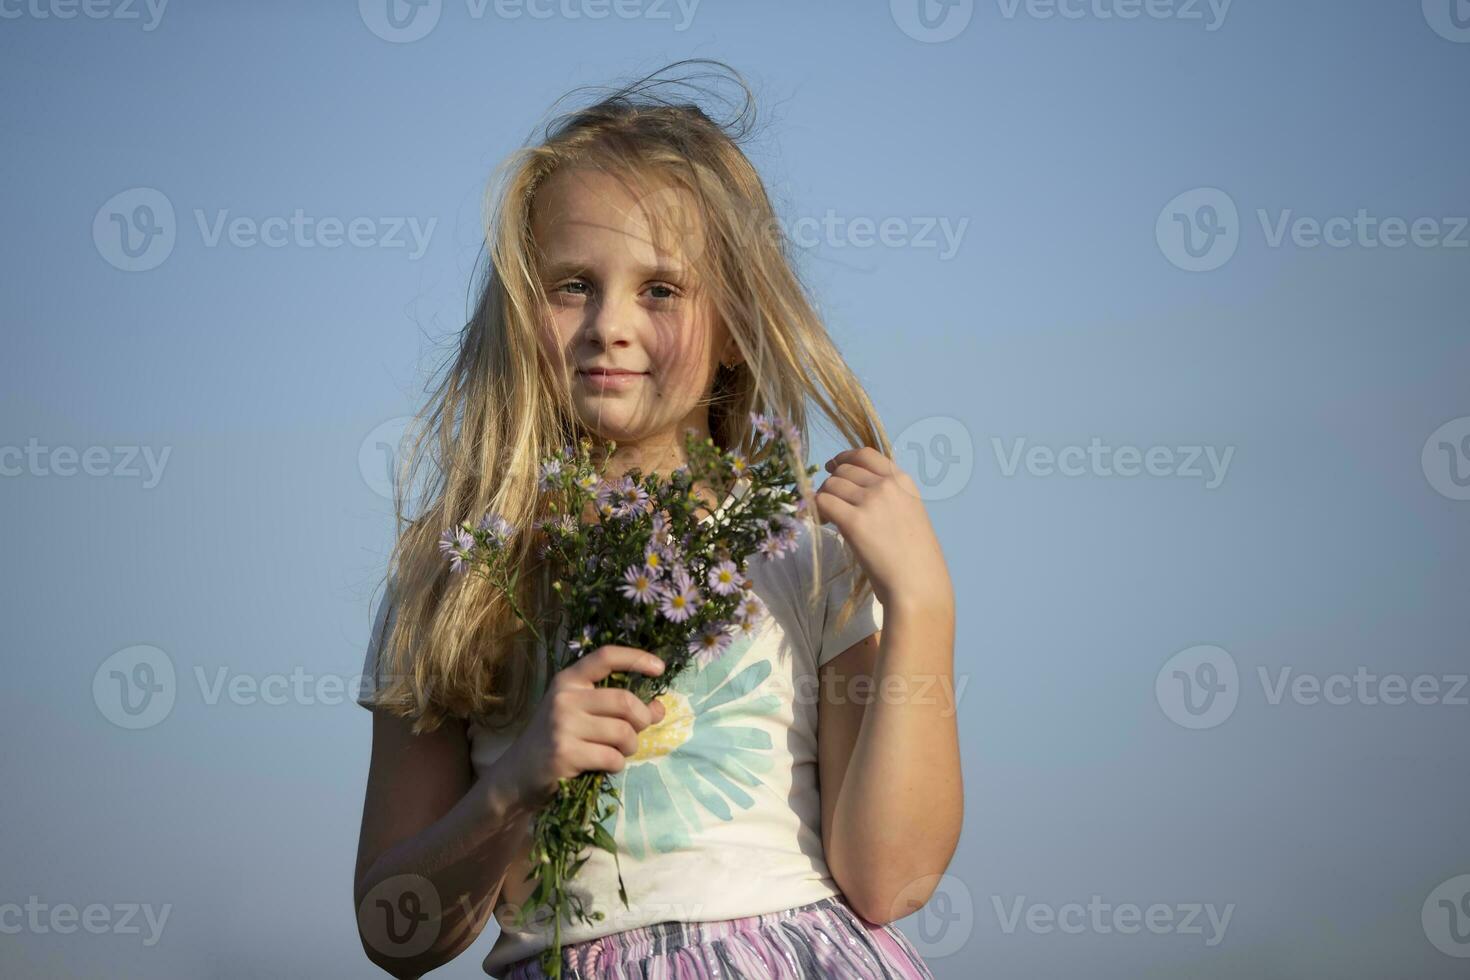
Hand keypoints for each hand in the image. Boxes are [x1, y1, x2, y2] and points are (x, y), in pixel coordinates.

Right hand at [505, 645, 667, 808]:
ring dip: (630, 747)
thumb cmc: (557, 739)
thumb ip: (616, 707)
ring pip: (623, 733)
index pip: (606, 657)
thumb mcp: (581, 713)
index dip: (636, 659)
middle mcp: (564, 697)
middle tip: (636, 732)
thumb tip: (658, 708)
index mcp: (568, 680)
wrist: (518, 774)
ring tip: (617, 752)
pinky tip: (602, 766)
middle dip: (642, 720)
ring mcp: (563, 725)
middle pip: (625, 701)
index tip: (660, 669)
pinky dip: (616, 765)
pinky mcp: (565, 754)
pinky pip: (612, 758)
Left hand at [813, 446, 952, 613]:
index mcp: (903, 482)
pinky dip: (817, 510)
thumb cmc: (916, 561)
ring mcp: (871, 501)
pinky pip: (822, 502)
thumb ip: (889, 499)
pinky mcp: (854, 521)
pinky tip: (824, 523)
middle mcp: (887, 485)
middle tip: (829, 503)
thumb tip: (855, 492)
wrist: (919, 586)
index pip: (866, 454)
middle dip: (832, 484)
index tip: (832, 467)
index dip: (844, 458)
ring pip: (830, 485)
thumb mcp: (910, 515)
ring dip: (823, 498)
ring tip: (827, 517)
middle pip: (844, 470)